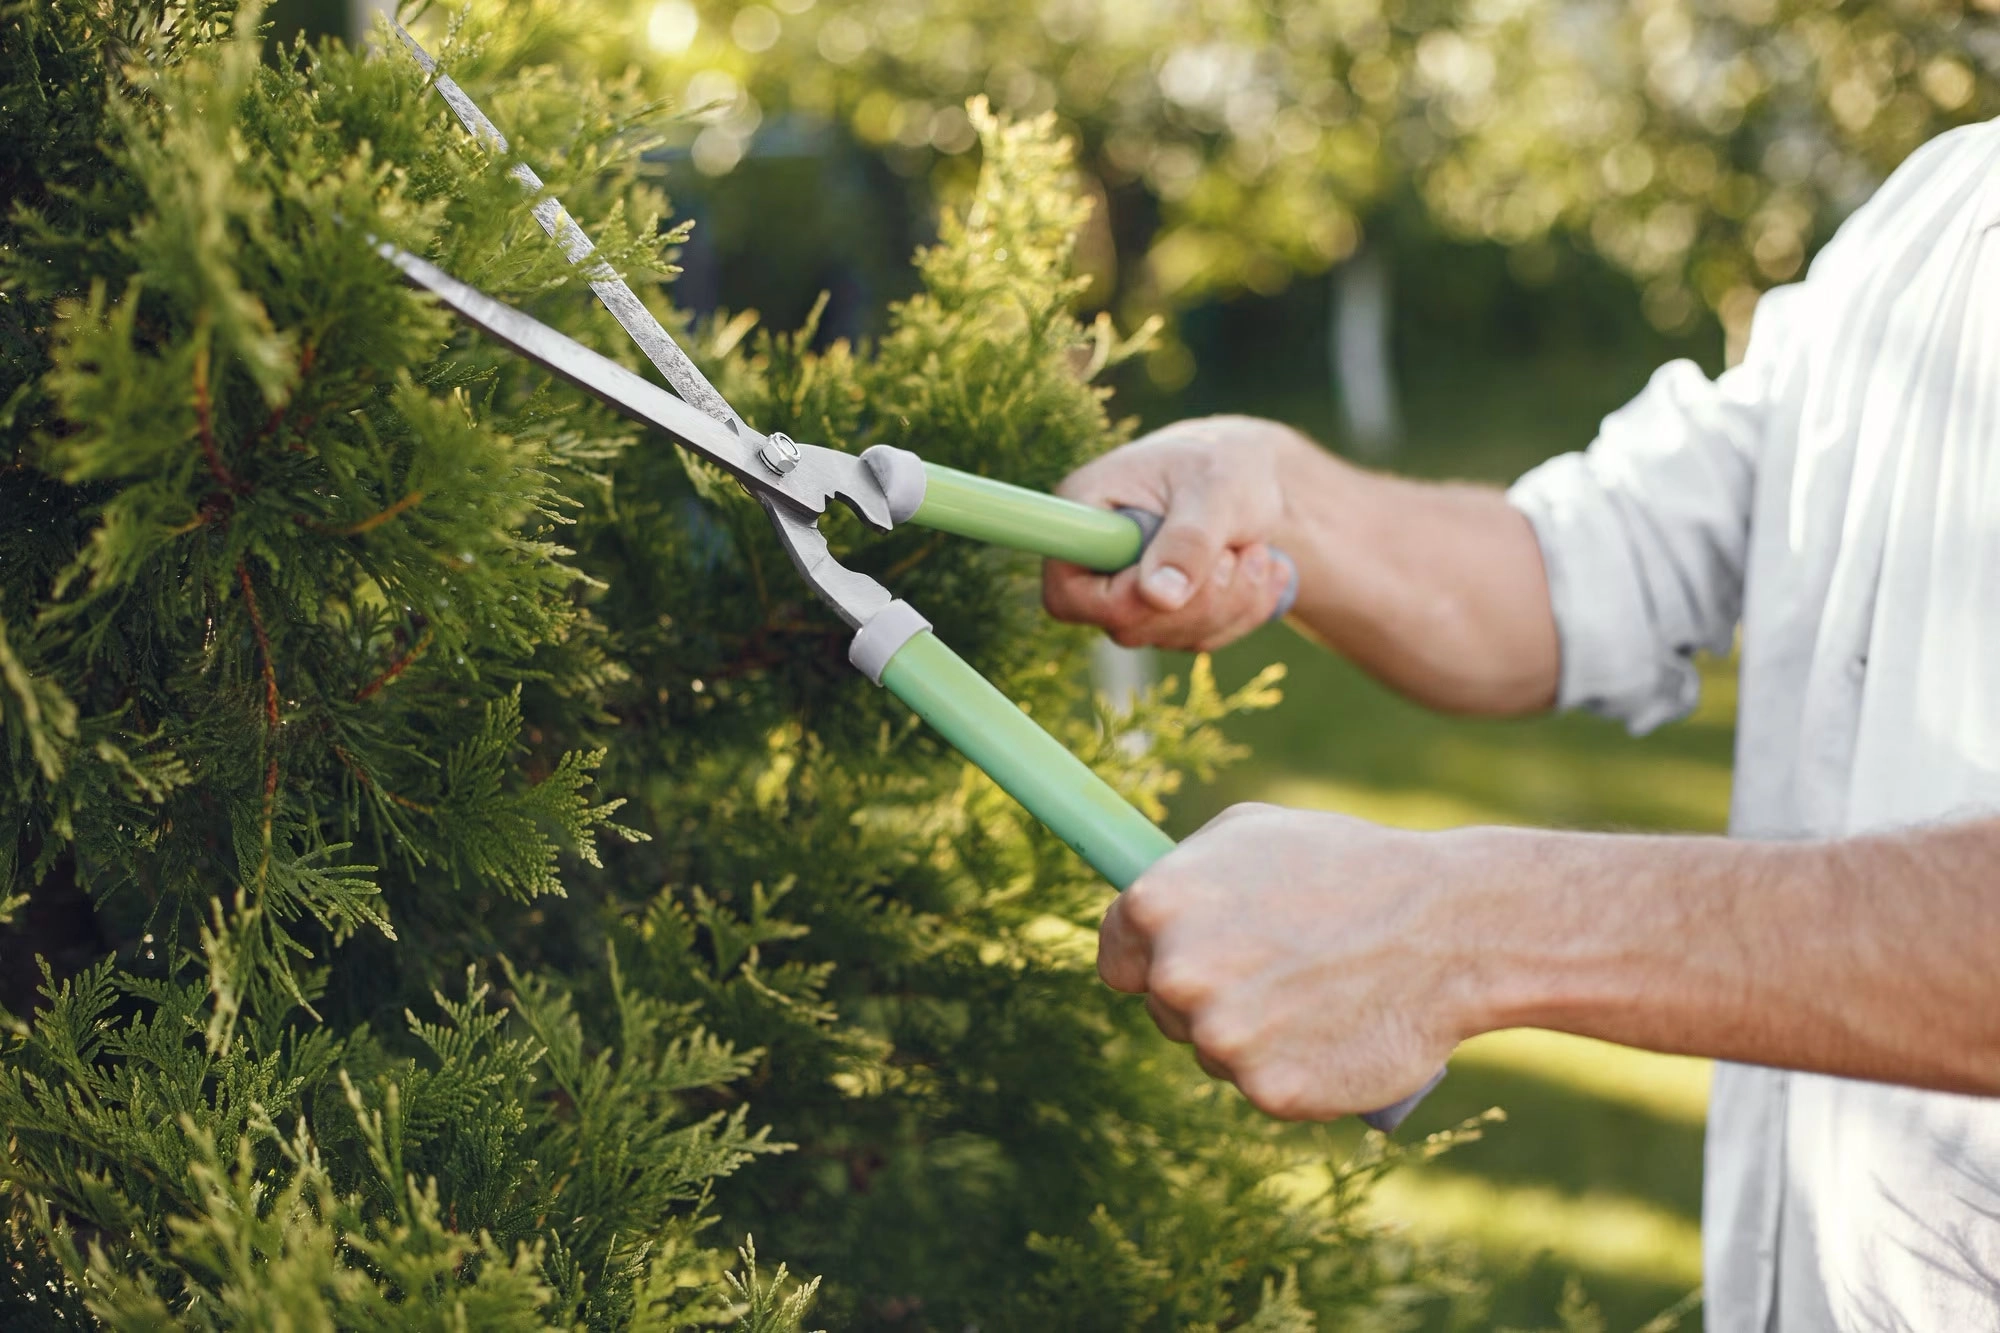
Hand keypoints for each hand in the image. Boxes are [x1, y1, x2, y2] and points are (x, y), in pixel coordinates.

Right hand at [1043, 415, 1306, 651]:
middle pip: (1126, 624)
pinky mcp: (1164, 613)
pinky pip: (1202, 638)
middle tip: (1240, 551)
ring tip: (1256, 550)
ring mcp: (1128, 592)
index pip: (1066, 592)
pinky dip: (1244, 610)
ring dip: (1231, 602)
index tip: (1178, 580)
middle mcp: (1096, 560)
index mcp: (1084, 513)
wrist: (1253, 474)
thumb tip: (1161, 598)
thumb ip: (1188, 540)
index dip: (1119, 602)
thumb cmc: (1225, 464)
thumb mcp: (1215, 488)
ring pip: (1170, 636)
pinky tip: (1262, 569)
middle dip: (1199, 599)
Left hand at [1098, 803, 1499, 1118]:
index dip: (1151, 959)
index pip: (1116, 958)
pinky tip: (1332, 1033)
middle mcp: (1178, 975)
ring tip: (1316, 993)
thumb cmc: (1349, 867)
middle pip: (1163, 1009)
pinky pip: (1264, 1087)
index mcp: (1157, 906)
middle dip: (1207, 995)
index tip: (1190, 959)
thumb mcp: (1251, 832)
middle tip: (1277, 968)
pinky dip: (1294, 1071)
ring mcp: (1222, 1039)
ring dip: (1251, 1036)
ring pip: (1214, 1052)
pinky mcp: (1270, 1092)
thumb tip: (1141, 907)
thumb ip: (1183, 872)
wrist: (1449, 928)